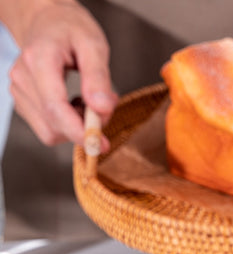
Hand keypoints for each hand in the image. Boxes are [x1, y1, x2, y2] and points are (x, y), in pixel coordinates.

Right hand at [7, 0, 117, 148]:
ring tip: (87, 100)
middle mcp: (22, 78)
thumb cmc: (71, 30)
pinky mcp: (23, 102)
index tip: (101, 144)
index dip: (79, 132)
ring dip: (76, 126)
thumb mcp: (93, 44)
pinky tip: (74, 103)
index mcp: (38, 60)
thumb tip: (102, 109)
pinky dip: (67, 124)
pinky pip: (48, 128)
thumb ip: (98, 77)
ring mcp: (19, 91)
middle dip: (84, 127)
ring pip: (50, 132)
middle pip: (54, 126)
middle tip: (104, 106)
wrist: (47, 21)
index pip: (55, 109)